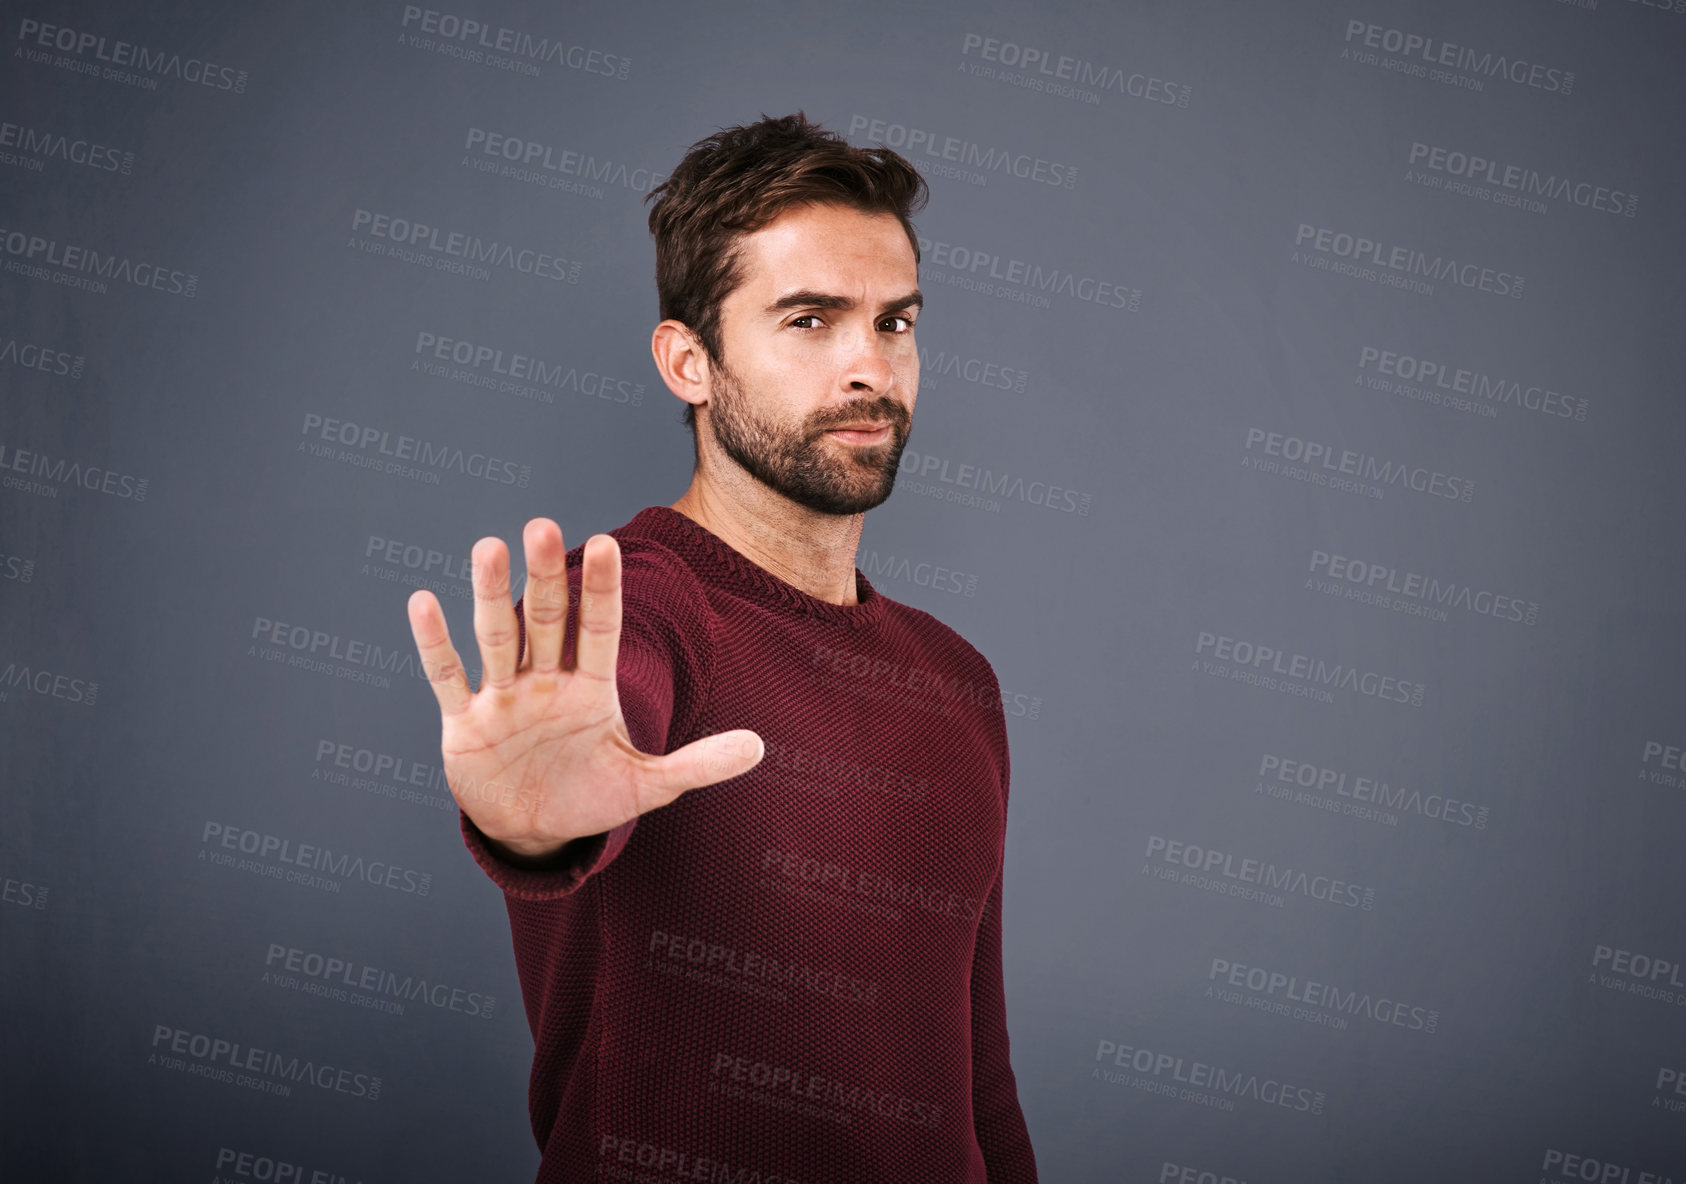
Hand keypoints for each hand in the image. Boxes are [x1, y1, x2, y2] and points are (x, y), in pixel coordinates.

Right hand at [406, 518, 762, 863]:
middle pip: (546, 621)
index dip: (603, 590)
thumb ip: (700, 763)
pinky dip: (435, 645)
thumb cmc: (591, 796)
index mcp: (591, 689)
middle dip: (546, 578)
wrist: (536, 830)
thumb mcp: (649, 785)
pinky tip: (423, 602)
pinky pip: (448, 679)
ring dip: (490, 596)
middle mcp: (547, 682)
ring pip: (497, 638)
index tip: (607, 542)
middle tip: (544, 526)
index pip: (599, 630)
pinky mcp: (465, 725)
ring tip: (488, 547)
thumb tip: (761, 747)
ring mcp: (504, 699)